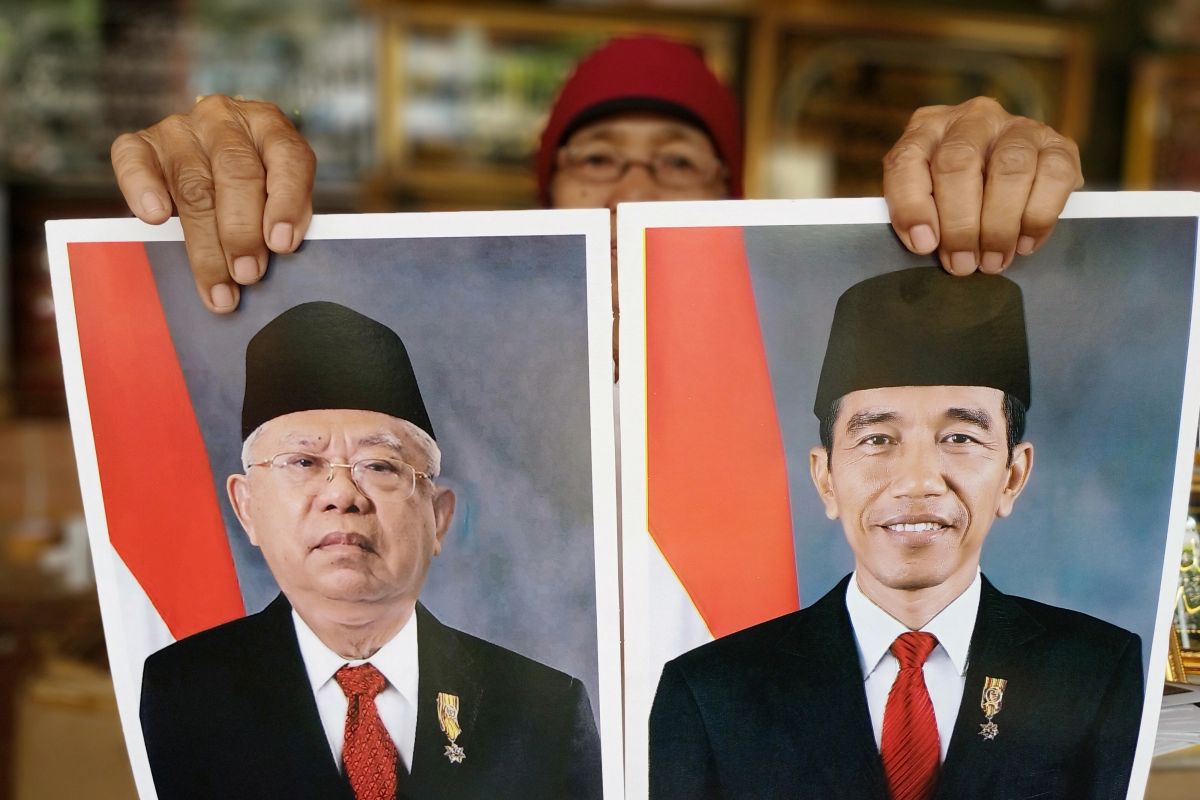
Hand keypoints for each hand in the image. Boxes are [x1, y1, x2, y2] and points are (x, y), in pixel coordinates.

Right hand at [111, 95, 315, 311]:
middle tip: (248, 274)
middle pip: (236, 174)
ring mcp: (180, 129)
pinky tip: (155, 218)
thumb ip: (280, 216)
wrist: (202, 165)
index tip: (282, 244)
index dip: (287, 202)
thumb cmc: (251, 189)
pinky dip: (143, 189)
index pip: (288, 156)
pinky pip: (134, 160)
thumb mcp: (276, 193)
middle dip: (243, 232)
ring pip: (193, 185)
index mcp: (269, 126)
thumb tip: (277, 255)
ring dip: (206, 242)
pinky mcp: (142, 143)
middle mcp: (224, 119)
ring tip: (218, 285)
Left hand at [882, 96, 1081, 274]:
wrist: (1020, 178)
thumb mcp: (929, 197)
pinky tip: (1025, 243)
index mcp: (927, 128)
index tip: (923, 245)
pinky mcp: (1059, 144)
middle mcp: (972, 118)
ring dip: (999, 225)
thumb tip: (925, 245)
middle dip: (960, 224)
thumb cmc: (960, 195)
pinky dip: (1038, 217)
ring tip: (994, 261)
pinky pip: (1053, 176)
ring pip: (1009, 168)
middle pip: (959, 162)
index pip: (907, 159)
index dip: (912, 205)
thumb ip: (921, 214)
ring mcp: (1018, 126)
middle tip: (963, 264)